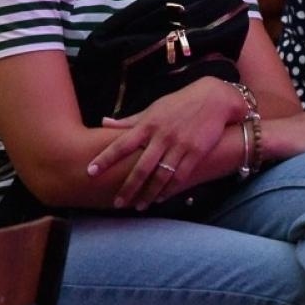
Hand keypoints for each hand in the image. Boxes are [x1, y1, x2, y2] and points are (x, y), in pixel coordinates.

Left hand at [86, 78, 239, 210]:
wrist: (213, 99)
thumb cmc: (178, 104)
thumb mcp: (152, 109)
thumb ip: (128, 121)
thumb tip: (103, 122)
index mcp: (148, 124)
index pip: (121, 144)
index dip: (105, 159)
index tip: (91, 171)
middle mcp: (161, 136)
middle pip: (141, 168)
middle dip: (128, 188)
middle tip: (117, 203)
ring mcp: (179, 146)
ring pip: (160, 176)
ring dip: (148, 194)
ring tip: (139, 206)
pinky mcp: (195, 153)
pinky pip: (179, 177)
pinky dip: (168, 190)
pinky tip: (160, 198)